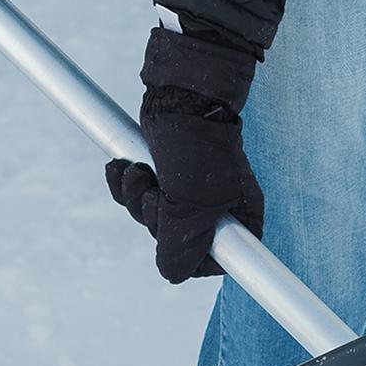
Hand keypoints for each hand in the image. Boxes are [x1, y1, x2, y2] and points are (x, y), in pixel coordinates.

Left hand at [106, 27, 263, 282]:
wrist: (180, 93)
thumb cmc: (197, 145)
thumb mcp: (191, 202)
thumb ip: (182, 244)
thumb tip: (172, 273)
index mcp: (240, 219)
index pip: (217, 262)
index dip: (190, 256)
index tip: (175, 233)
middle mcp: (217, 208)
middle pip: (176, 242)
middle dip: (154, 217)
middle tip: (156, 192)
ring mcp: (190, 191)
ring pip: (153, 218)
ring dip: (136, 198)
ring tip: (139, 172)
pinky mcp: (167, 174)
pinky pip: (140, 196)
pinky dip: (127, 184)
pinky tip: (126, 166)